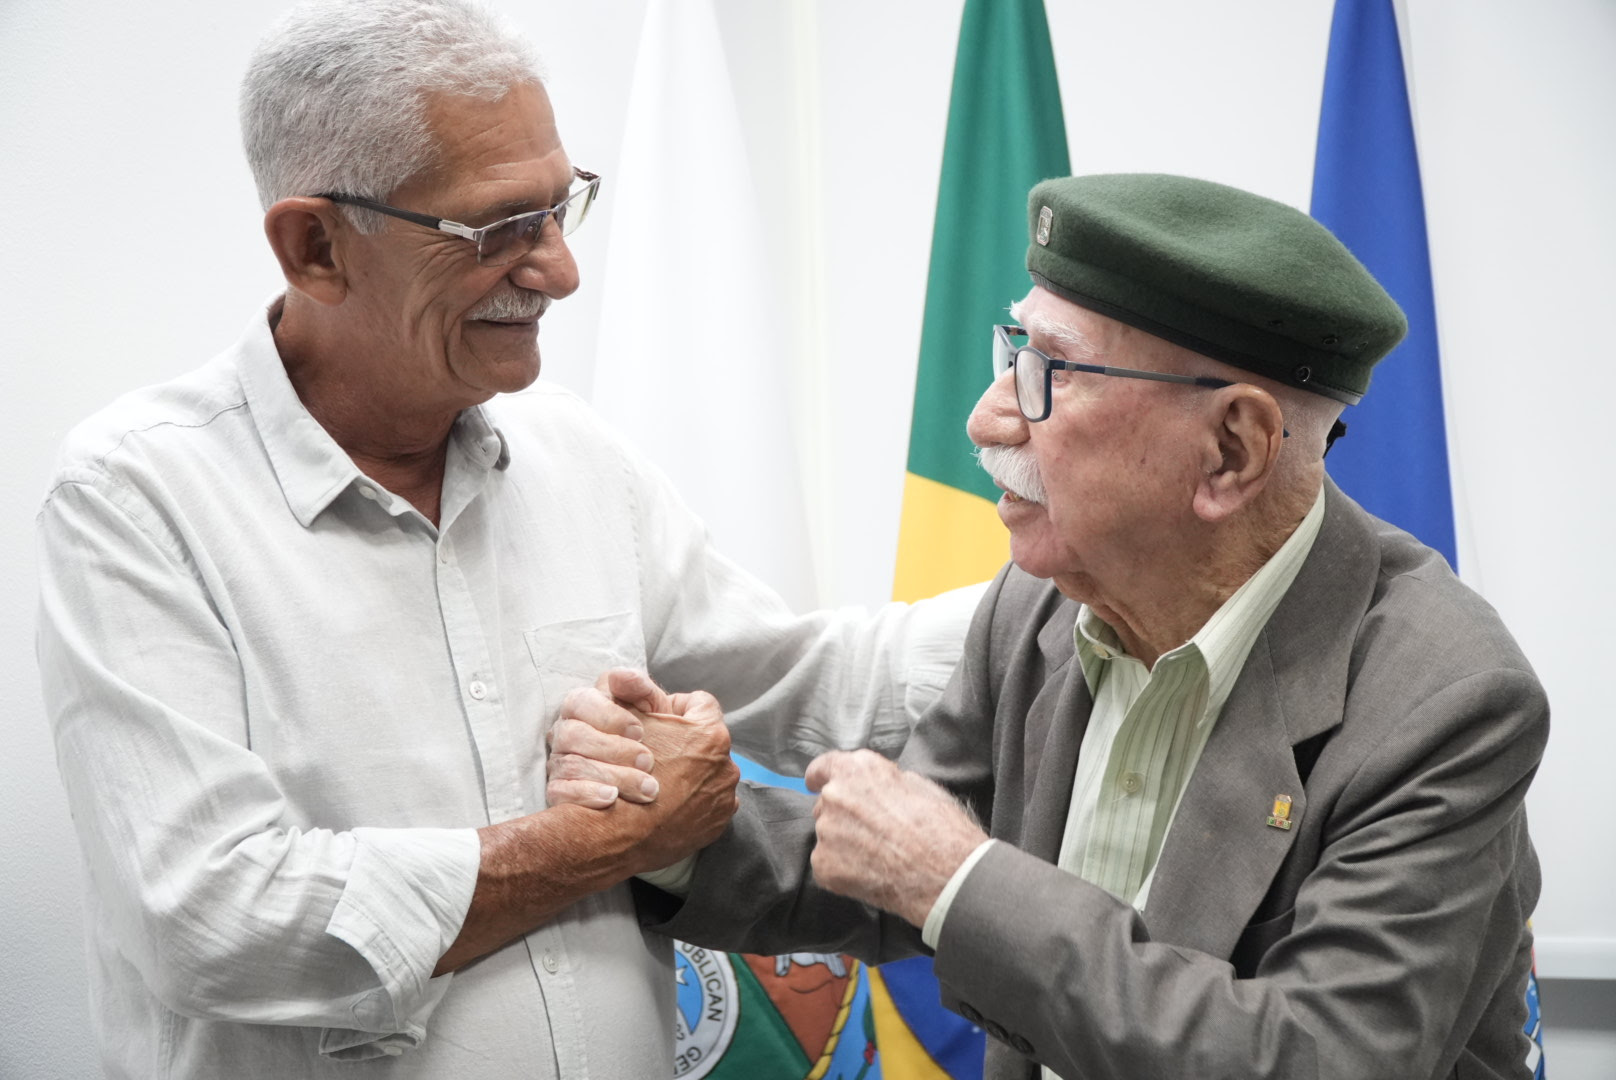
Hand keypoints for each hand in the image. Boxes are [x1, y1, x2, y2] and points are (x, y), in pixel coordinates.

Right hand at [548, 670, 668, 808]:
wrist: (651, 770)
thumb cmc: (649, 732)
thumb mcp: (651, 706)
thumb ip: (640, 687)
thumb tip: (622, 676)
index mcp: (582, 705)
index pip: (580, 702)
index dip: (609, 716)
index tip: (641, 731)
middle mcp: (565, 731)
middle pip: (574, 735)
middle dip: (614, 749)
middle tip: (648, 761)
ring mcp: (558, 761)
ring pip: (572, 765)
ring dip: (612, 776)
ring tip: (645, 788)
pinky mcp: (558, 789)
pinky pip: (560, 792)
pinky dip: (587, 795)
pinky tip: (612, 798)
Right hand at [552, 669, 739, 872]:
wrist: (618, 834)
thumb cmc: (621, 773)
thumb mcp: (624, 722)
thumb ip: (633, 693)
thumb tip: (624, 675)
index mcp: (709, 734)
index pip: (699, 704)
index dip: (676, 709)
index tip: (661, 720)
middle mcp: (726, 764)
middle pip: (706, 740)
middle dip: (685, 743)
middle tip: (658, 753)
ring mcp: (725, 796)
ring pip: (709, 771)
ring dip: (690, 773)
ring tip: (663, 780)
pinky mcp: (719, 822)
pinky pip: (709, 801)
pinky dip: (693, 800)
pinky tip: (669, 803)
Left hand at [805, 750, 987, 927]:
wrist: (947, 874)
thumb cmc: (941, 828)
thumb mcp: (918, 785)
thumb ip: (885, 781)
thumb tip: (876, 787)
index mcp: (857, 770)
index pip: (822, 767)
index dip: (820, 777)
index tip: (816, 784)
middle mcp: (835, 795)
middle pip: (827, 804)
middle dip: (843, 815)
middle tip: (873, 832)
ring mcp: (826, 831)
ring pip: (828, 835)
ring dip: (844, 843)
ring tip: (879, 856)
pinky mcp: (824, 865)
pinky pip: (828, 864)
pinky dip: (843, 870)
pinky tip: (872, 873)